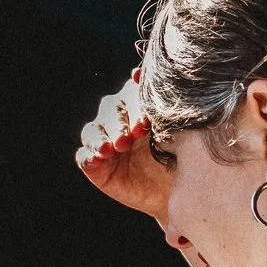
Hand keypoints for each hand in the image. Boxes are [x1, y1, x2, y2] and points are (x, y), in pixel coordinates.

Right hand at [76, 72, 171, 222]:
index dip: (135, 106)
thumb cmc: (182, 157)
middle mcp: (119, 121)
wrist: (181, 192)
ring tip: (111, 148)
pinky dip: (88, 156)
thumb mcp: (178, 131)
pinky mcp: (97, 167)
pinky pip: (84, 158)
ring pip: (93, 131)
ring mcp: (106, 144)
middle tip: (132, 137)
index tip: (147, 122)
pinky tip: (98, 158)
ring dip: (101, 137)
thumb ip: (160, 104)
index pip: (130, 95)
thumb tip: (137, 74)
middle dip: (120, 122)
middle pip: (110, 110)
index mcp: (139, 107)